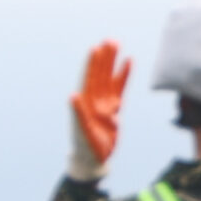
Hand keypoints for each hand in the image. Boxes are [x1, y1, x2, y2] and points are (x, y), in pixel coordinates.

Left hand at [68, 41, 129, 180]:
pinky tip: (128, 63)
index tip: (96, 49)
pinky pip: (120, 88)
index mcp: (85, 102)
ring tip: (117, 45)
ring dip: (113, 62)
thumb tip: (73, 95)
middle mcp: (94, 99)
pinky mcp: (114, 108)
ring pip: (110, 77)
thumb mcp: (82, 131)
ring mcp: (104, 102)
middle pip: (100, 73)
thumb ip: (78, 114)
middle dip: (105, 58)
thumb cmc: (85, 146)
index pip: (90, 78)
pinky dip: (123, 75)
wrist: (93, 159)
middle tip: (111, 41)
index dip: (92, 64)